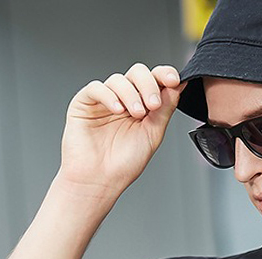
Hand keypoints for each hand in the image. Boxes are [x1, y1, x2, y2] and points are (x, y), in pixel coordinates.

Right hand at [58, 62, 186, 195]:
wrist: (99, 181)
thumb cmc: (123, 164)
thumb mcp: (152, 135)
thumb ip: (165, 110)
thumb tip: (178, 86)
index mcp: (141, 106)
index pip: (154, 81)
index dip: (164, 75)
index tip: (174, 80)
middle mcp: (123, 100)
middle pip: (137, 73)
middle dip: (149, 84)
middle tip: (153, 104)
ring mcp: (104, 100)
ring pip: (119, 79)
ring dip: (131, 94)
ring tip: (136, 114)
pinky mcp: (84, 102)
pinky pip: (97, 88)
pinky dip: (109, 95)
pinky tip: (118, 110)